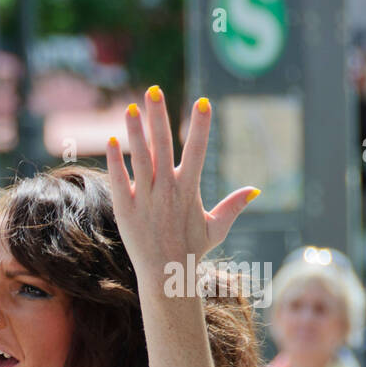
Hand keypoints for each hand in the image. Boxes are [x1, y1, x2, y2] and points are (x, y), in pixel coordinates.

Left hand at [106, 86, 258, 286]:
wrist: (167, 276)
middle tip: (154, 90)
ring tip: (131, 107)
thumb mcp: (216, 228)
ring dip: (135, 132)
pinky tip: (110, 141)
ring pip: (140, 159)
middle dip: (159, 116)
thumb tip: (255, 190)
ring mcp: (146, 199)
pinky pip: (120, 181)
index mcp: (189, 189)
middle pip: (163, 146)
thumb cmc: (191, 252)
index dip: (200, 126)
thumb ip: (232, 206)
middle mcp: (167, 190)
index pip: (197, 150)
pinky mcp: (126, 210)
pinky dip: (116, 162)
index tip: (203, 102)